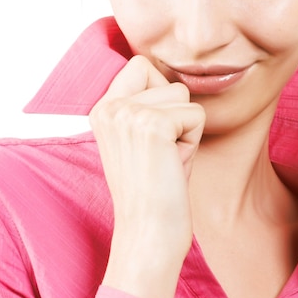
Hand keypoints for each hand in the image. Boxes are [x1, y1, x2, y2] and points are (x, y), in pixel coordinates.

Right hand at [89, 55, 205, 297]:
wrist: (148, 233)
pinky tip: (173, 165)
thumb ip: (145, 100)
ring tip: (166, 158)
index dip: (160, 94)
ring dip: (185, 127)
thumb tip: (170, 69)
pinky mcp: (153, 125)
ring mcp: (128, 113)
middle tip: (161, 151)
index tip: (153, 135)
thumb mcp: (140, 134)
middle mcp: (109, 106)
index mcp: (102, 107)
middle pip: (168, 80)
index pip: (140, 64)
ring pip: (183, 95)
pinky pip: (196, 114)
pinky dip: (193, 141)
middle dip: (176, 114)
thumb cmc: (154, 186)